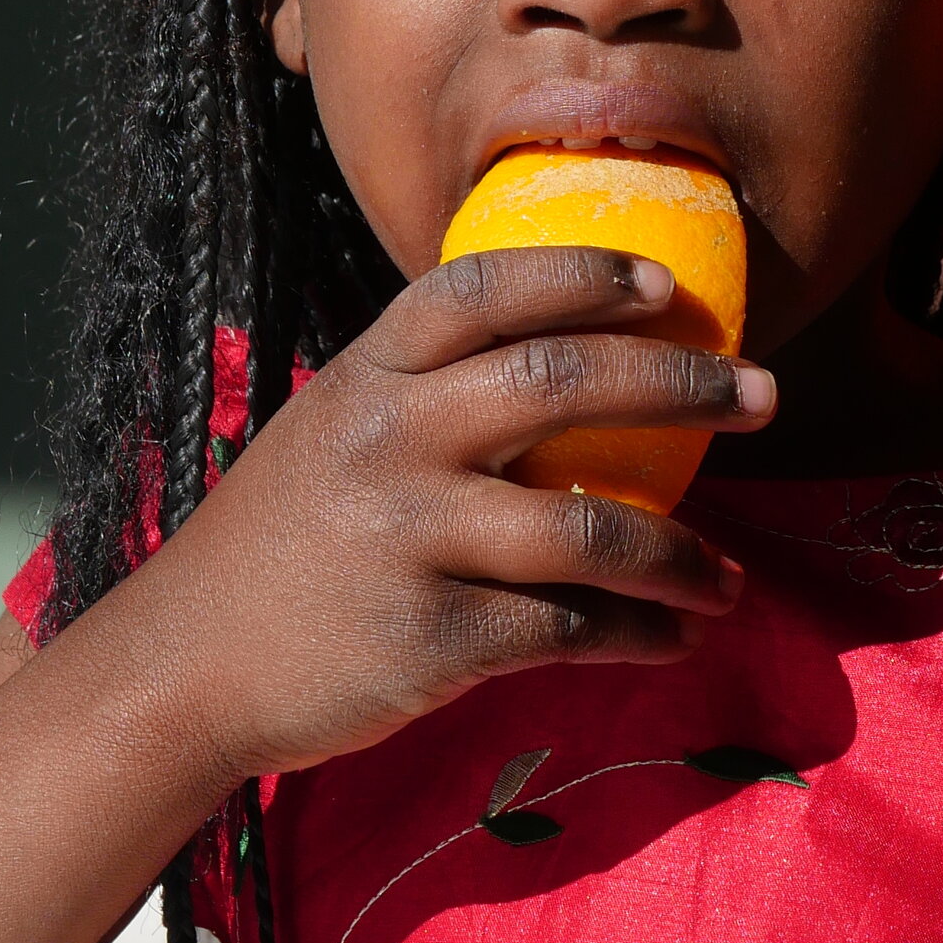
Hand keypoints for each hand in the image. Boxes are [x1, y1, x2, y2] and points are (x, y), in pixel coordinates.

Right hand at [125, 247, 773, 777]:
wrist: (179, 669)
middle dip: (683, 385)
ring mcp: (409, 540)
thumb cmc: (277, 549)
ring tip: (729, 578)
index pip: (484, 288)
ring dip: (682, 556)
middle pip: (563, 382)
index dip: (584, 273)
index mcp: (365, 376)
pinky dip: (635, 636)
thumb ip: (424, 396)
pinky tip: (672, 640)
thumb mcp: (329, 435)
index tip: (667, 287)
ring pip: (588, 529)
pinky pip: (566, 629)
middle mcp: (389, 441)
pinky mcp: (429, 639)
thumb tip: (566, 366)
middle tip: (764, 395)